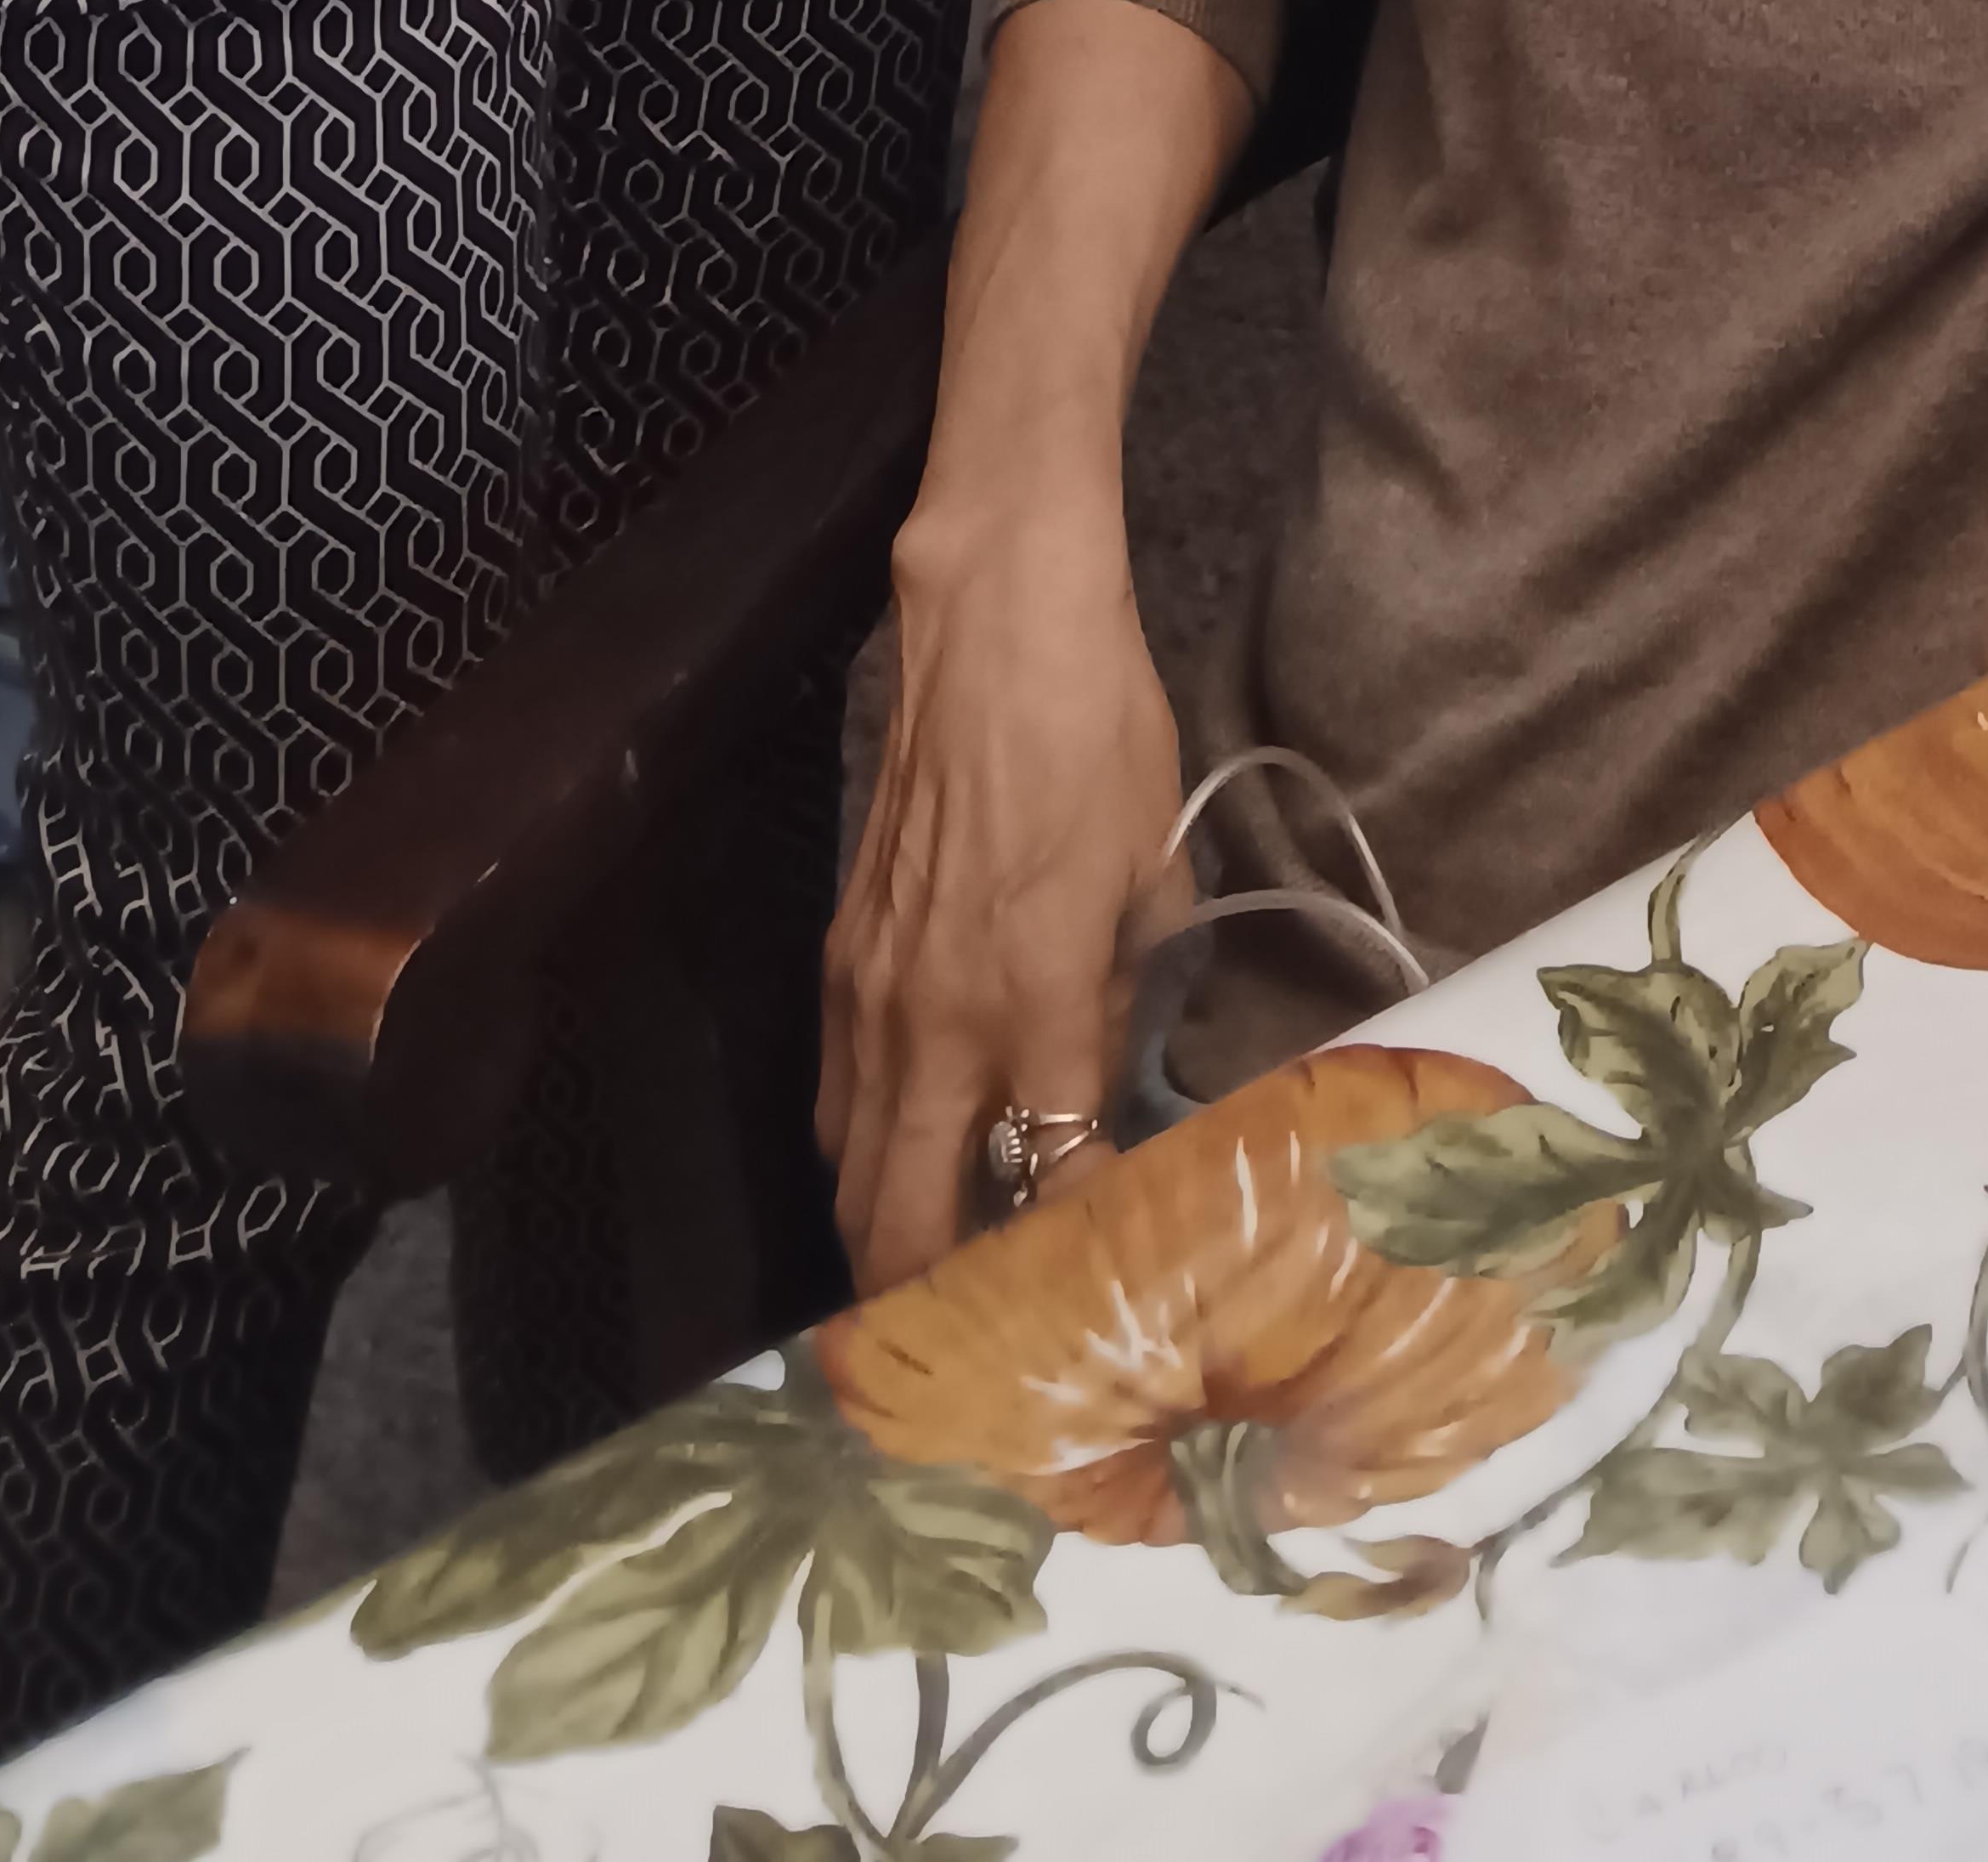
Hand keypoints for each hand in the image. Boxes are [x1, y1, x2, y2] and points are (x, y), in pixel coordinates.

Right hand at [820, 504, 1188, 1295]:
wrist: (994, 623)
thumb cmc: (1098, 731)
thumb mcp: (1152, 865)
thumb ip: (1130, 983)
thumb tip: (1114, 1061)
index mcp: (1037, 1002)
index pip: (1050, 1180)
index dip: (1072, 1261)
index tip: (1099, 1313)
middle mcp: (939, 1020)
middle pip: (903, 1221)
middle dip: (931, 1310)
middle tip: (974, 1364)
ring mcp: (872, 991)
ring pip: (852, 1171)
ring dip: (885, 1241)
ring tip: (931, 1295)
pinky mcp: (839, 954)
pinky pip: (835, 1093)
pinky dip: (860, 1152)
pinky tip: (900, 1160)